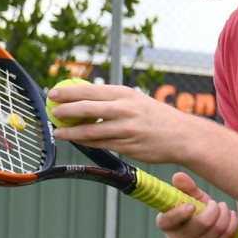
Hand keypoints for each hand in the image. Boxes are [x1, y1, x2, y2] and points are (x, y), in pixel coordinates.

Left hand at [50, 82, 204, 165]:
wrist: (184, 136)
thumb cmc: (158, 117)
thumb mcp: (138, 100)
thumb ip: (113, 100)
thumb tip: (82, 99)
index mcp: (126, 94)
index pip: (90, 91)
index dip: (68, 92)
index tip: (53, 93)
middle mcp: (126, 110)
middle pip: (86, 109)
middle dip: (64, 111)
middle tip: (53, 113)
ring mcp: (127, 129)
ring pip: (90, 131)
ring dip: (70, 132)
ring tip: (58, 132)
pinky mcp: (128, 146)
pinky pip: (101, 144)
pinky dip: (86, 143)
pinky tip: (78, 141)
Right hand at [155, 171, 237, 237]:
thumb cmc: (199, 214)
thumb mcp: (194, 199)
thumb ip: (187, 188)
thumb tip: (178, 176)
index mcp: (166, 223)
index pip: (167, 220)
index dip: (180, 213)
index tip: (193, 205)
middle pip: (201, 223)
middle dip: (215, 209)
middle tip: (218, 204)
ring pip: (216, 229)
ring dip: (226, 215)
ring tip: (226, 210)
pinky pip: (225, 237)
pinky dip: (233, 224)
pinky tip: (232, 219)